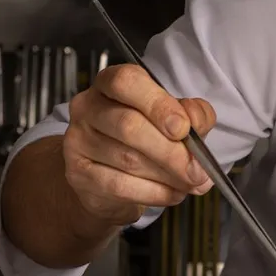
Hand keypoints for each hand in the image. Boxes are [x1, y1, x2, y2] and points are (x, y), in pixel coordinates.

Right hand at [63, 64, 216, 224]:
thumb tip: (197, 124)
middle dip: (171, 152)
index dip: (158, 105)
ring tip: (190, 182)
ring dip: (168, 176)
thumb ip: (193, 114)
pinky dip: (154, 192)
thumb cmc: (144, 139)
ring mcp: (78, 141)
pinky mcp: (78, 174)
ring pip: (128, 159)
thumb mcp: (174, 118)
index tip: (184, 128)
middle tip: (197, 170)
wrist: (106, 177)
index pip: (128, 82)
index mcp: (112, 83)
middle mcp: (88, 107)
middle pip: (129, 125)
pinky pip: (120, 186)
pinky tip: (172, 193)